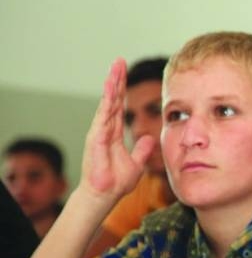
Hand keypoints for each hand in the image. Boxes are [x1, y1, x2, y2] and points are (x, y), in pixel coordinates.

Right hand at [80, 59, 154, 204]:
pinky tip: (110, 90)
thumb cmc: (116, 182)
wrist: (104, 197)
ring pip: (106, 104)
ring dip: (111, 86)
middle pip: (111, 99)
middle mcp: (104, 129)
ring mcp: (99, 133)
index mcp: (113, 132)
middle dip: (116, 80)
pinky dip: (107, 103)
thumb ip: (142, 150)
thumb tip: (150, 138)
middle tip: (120, 61)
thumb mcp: (136, 164)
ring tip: (115, 68)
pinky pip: (103, 117)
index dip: (122, 88)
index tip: (124, 71)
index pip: (118, 105)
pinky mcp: (96, 140)